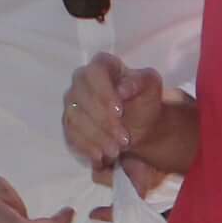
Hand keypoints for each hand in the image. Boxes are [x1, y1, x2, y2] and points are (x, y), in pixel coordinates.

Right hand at [65, 55, 169, 180]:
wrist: (140, 122)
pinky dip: (86, 147)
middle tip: (124, 139)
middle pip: (81, 96)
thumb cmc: (144, 99)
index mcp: (102, 65)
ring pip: (75, 118)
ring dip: (96, 137)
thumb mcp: (151, 87)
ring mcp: (73, 102)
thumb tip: (122, 89)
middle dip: (103, 121)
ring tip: (116, 151)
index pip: (95, 72)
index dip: (104, 92)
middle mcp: (82, 80)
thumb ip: (140, 82)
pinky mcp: (70, 123)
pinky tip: (101, 157)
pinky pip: (71, 134)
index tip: (119, 111)